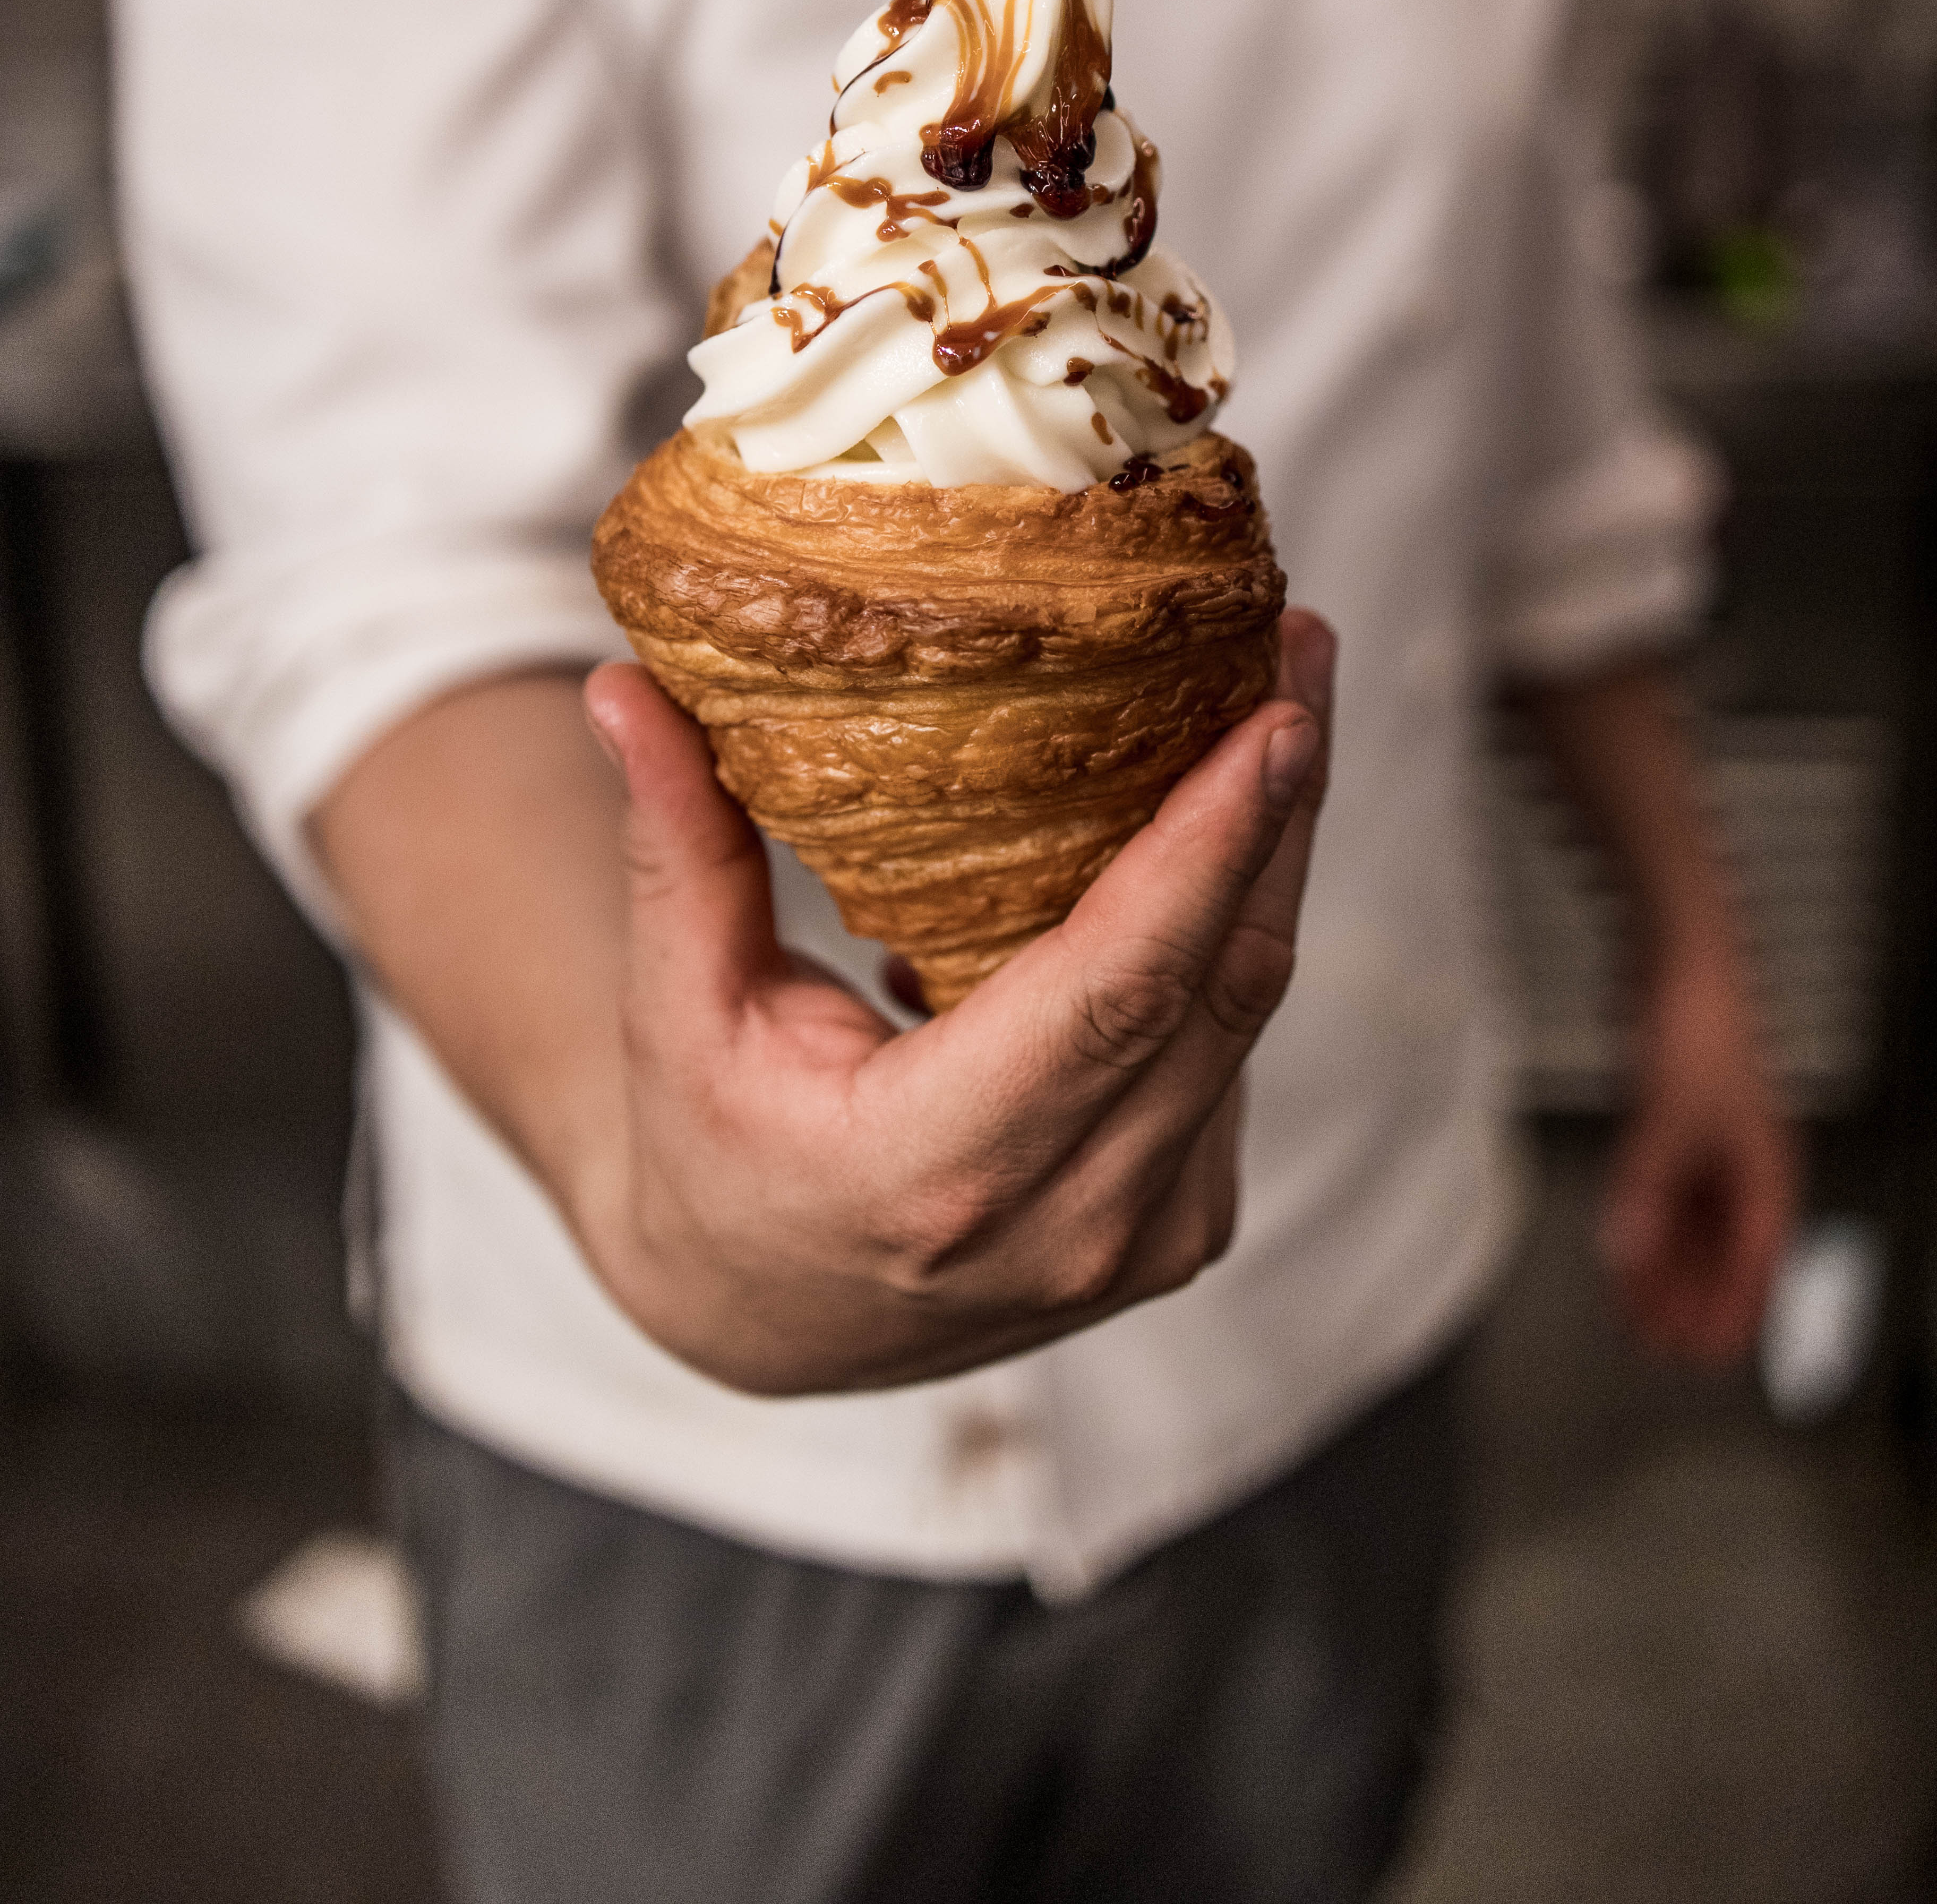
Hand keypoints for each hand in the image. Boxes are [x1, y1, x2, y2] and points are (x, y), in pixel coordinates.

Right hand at [576, 611, 1332, 1396]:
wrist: (765, 1317)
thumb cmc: (712, 1152)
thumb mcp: (677, 1012)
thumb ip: (677, 848)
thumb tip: (622, 687)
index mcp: (941, 1171)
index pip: (1117, 990)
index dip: (1212, 849)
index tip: (1278, 717)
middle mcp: (1071, 1224)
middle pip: (1222, 984)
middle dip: (1278, 805)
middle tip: (1298, 643)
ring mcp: (1145, 1241)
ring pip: (1250, 1011)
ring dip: (1274, 853)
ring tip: (1277, 697)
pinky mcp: (1183, 1225)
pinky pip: (1231, 1048)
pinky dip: (1235, 929)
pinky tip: (1227, 823)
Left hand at [1598, 937, 1797, 1366]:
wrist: (1676, 959)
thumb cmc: (1698, 1029)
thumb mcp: (1668, 1119)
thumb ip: (1644, 1188)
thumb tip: (1624, 1249)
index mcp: (1765, 1173)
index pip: (1756, 1264)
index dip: (1733, 1313)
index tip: (1704, 1353)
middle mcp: (1742, 1167)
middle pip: (1722, 1254)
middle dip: (1690, 1300)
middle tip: (1656, 1346)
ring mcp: (1708, 1148)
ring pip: (1690, 1229)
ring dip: (1664, 1270)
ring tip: (1635, 1314)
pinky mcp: (1672, 1126)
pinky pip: (1662, 1195)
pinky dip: (1645, 1227)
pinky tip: (1622, 1254)